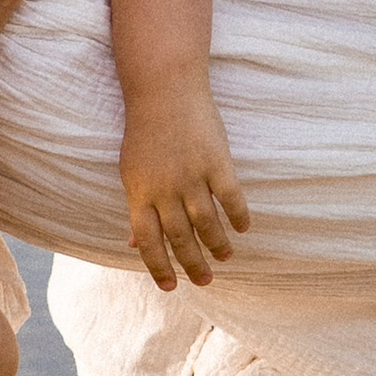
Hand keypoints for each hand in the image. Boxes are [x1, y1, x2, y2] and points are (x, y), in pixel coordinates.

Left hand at [119, 78, 251, 289]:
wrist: (164, 89)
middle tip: (205, 280)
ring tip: (225, 257)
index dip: (159, 268)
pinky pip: (231, 197)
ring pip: (207, 224)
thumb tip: (132, 243)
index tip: (171, 286)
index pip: (148, 242)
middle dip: (193, 265)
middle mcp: (165, 189)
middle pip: (180, 238)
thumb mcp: (131, 171)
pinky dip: (239, 216)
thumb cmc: (145, 132)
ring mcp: (192, 176)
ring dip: (217, 245)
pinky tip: (244, 228)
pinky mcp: (216, 161)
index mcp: (139, 193)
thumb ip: (136, 208)